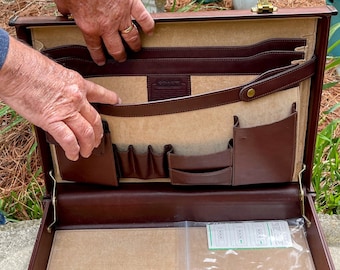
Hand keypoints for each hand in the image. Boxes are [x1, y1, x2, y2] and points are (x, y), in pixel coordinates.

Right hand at [0, 36, 119, 160]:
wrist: (13, 67)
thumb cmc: (27, 66)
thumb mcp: (55, 72)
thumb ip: (63, 87)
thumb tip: (61, 97)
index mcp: (76, 83)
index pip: (98, 93)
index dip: (109, 98)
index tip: (116, 101)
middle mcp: (76, 97)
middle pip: (95, 119)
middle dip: (98, 133)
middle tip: (98, 141)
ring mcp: (66, 110)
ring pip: (86, 133)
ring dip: (88, 146)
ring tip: (86, 152)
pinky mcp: (51, 120)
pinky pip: (68, 139)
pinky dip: (72, 149)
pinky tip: (73, 154)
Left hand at [54, 0, 154, 64]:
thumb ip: (64, 8)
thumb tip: (63, 11)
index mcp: (89, 27)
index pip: (95, 48)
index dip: (99, 57)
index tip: (102, 61)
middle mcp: (107, 27)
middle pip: (116, 48)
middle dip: (119, 56)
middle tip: (121, 58)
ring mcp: (121, 17)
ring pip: (131, 38)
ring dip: (134, 45)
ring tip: (136, 49)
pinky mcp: (132, 5)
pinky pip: (144, 19)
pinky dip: (148, 26)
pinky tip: (150, 31)